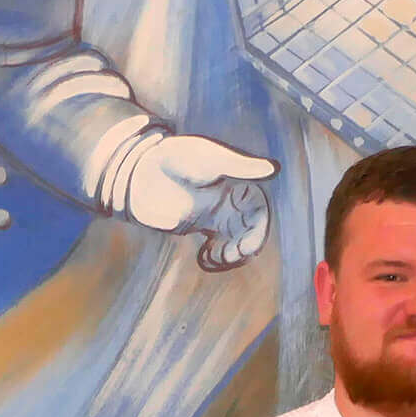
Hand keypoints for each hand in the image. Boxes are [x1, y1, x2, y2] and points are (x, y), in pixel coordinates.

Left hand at [126, 134, 276, 269]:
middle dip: (246, 245)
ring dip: (231, 254)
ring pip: (234, 240)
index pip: (258, 209)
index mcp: (236, 183)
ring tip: (218, 258)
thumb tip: (273, 168)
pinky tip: (205, 259)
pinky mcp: (196, 225)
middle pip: (249, 229)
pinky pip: (214, 245)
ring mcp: (212, 214)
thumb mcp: (212, 160)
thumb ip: (241, 167)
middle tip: (233, 254)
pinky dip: (214, 257)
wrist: (142, 170)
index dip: (258, 228)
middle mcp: (228, 200)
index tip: (248, 242)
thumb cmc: (177, 157)